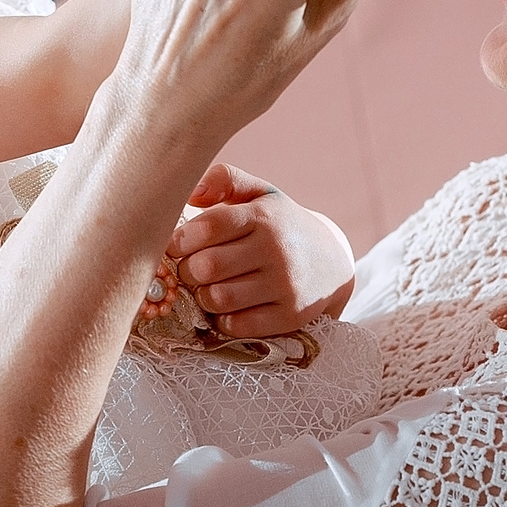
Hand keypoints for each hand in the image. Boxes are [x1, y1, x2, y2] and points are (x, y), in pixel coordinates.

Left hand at [169, 162, 354, 336]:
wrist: (331, 263)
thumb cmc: (280, 225)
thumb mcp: (259, 194)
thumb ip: (225, 180)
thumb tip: (192, 194)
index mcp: (265, 216)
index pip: (208, 227)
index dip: (180, 239)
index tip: (175, 245)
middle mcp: (277, 249)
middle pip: (207, 267)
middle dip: (187, 270)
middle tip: (190, 269)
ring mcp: (285, 285)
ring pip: (218, 299)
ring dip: (203, 296)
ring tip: (208, 287)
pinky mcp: (289, 316)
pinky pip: (237, 326)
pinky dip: (223, 320)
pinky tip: (227, 307)